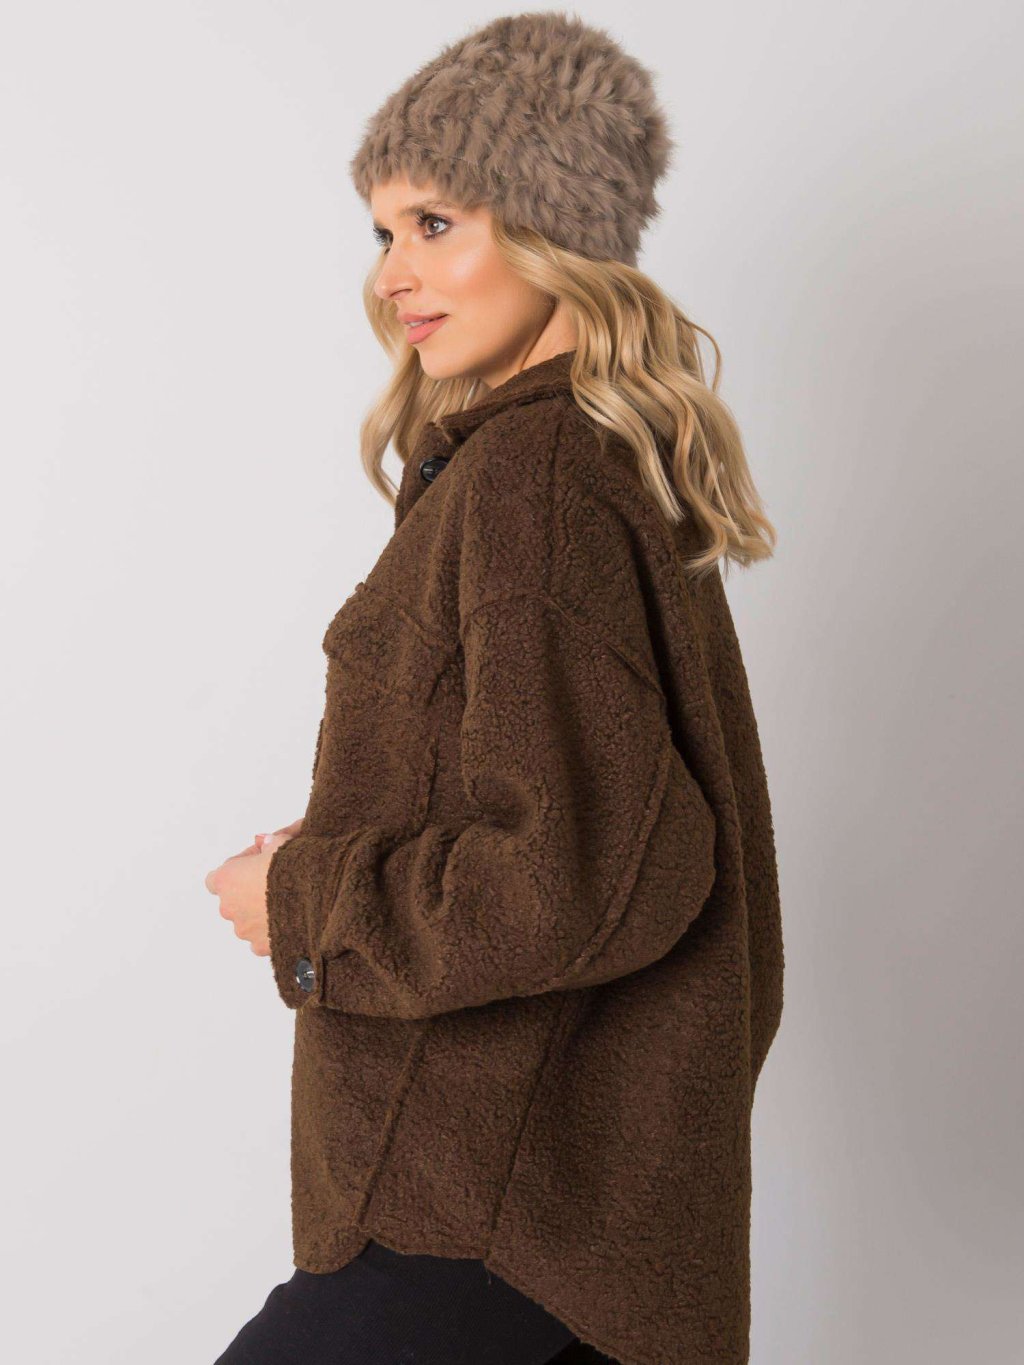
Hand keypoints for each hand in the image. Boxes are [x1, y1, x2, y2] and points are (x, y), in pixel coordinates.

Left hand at [205, 819, 303, 956]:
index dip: (236, 871)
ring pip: (247, 921)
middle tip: (274, 882)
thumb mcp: (281, 844)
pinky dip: (271, 932)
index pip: (215, 879)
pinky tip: (289, 920)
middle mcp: (229, 907)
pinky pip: (260, 939)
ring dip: (259, 914)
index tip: (255, 866)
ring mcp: (244, 930)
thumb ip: (269, 843)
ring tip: (287, 902)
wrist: (316, 898)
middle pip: (232, 901)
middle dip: (249, 893)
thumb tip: (266, 843)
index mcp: (227, 879)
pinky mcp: (260, 947)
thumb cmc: (293, 869)